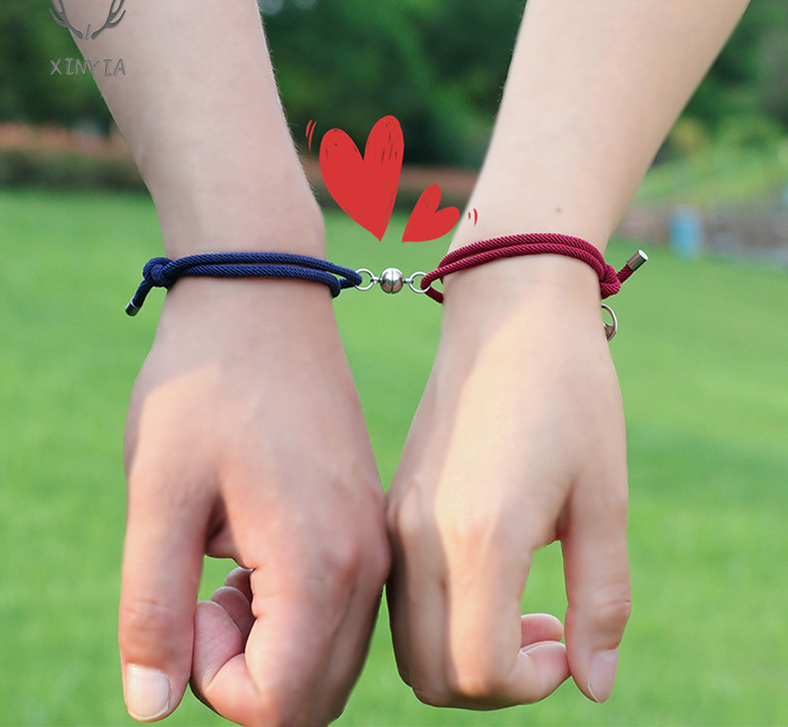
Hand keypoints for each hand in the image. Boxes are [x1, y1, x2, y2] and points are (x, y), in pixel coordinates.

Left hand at [119, 278, 389, 725]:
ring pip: (329, 656)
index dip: (214, 684)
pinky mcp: (367, 519)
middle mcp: (366, 562)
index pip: (277, 706)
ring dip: (268, 646)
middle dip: (244, 675)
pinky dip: (292, 614)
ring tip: (224, 570)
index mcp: (320, 563)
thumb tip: (152, 704)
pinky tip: (252, 551)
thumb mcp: (158, 495)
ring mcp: (374, 539)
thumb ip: (153, 610)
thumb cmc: (205, 390)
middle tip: (200, 596)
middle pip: (311, 695)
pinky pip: (341, 610)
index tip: (187, 606)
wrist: (263, 303)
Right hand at [386, 255, 630, 707]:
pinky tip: (488, 568)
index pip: (478, 672)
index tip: (566, 643)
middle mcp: (419, 535)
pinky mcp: (394, 500)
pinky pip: (402, 591)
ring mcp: (397, 516)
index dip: (529, 685)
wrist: (507, 311)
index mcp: (478, 535)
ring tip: (521, 605)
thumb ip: (601, 599)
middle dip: (493, 682)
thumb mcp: (603, 498)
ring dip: (463, 652)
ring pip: (409, 638)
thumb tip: (593, 683)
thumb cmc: (568, 391)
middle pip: (430, 672)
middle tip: (546, 632)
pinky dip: (440, 614)